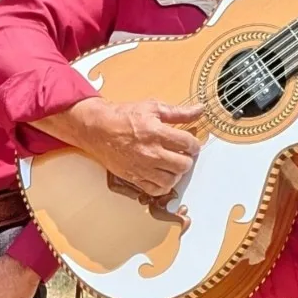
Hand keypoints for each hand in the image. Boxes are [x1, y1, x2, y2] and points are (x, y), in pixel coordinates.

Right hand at [46, 97, 202, 197]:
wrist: (98, 129)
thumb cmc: (124, 116)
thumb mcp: (152, 107)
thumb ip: (179, 112)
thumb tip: (200, 110)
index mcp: (156, 132)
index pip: (188, 143)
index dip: (193, 143)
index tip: (190, 143)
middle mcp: (150, 152)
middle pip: (183, 164)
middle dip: (186, 158)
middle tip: (181, 153)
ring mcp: (142, 168)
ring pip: (172, 179)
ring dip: (175, 172)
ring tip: (171, 163)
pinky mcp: (134, 178)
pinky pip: (156, 190)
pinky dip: (162, 185)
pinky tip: (161, 174)